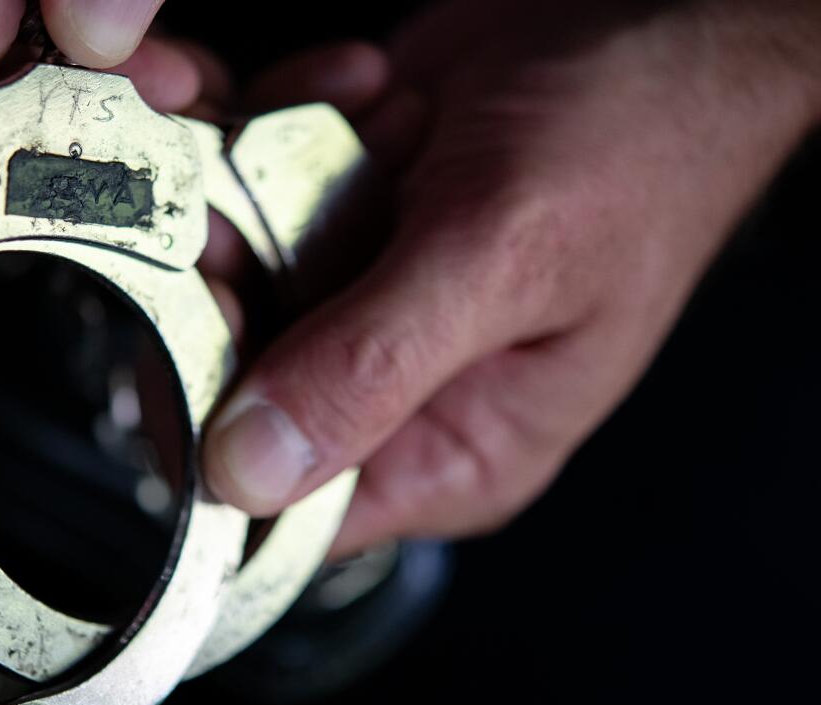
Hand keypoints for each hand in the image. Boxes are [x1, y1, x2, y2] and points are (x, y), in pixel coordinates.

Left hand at [200, 0, 820, 557]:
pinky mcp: (335, 209)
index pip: (291, 510)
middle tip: (244, 202)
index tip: (182, 336)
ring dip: (253, 175)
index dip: (211, 438)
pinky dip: (275, 117)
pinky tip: (360, 86)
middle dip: (225, 274)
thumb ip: (374, 366)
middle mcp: (391, 387)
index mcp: (451, 450)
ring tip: (345, 122)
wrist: (666, 18)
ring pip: (226, 266)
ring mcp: (356, 291)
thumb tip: (250, 470)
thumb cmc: (642, 146)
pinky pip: (246, 179)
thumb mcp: (509, 260)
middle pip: (233, 376)